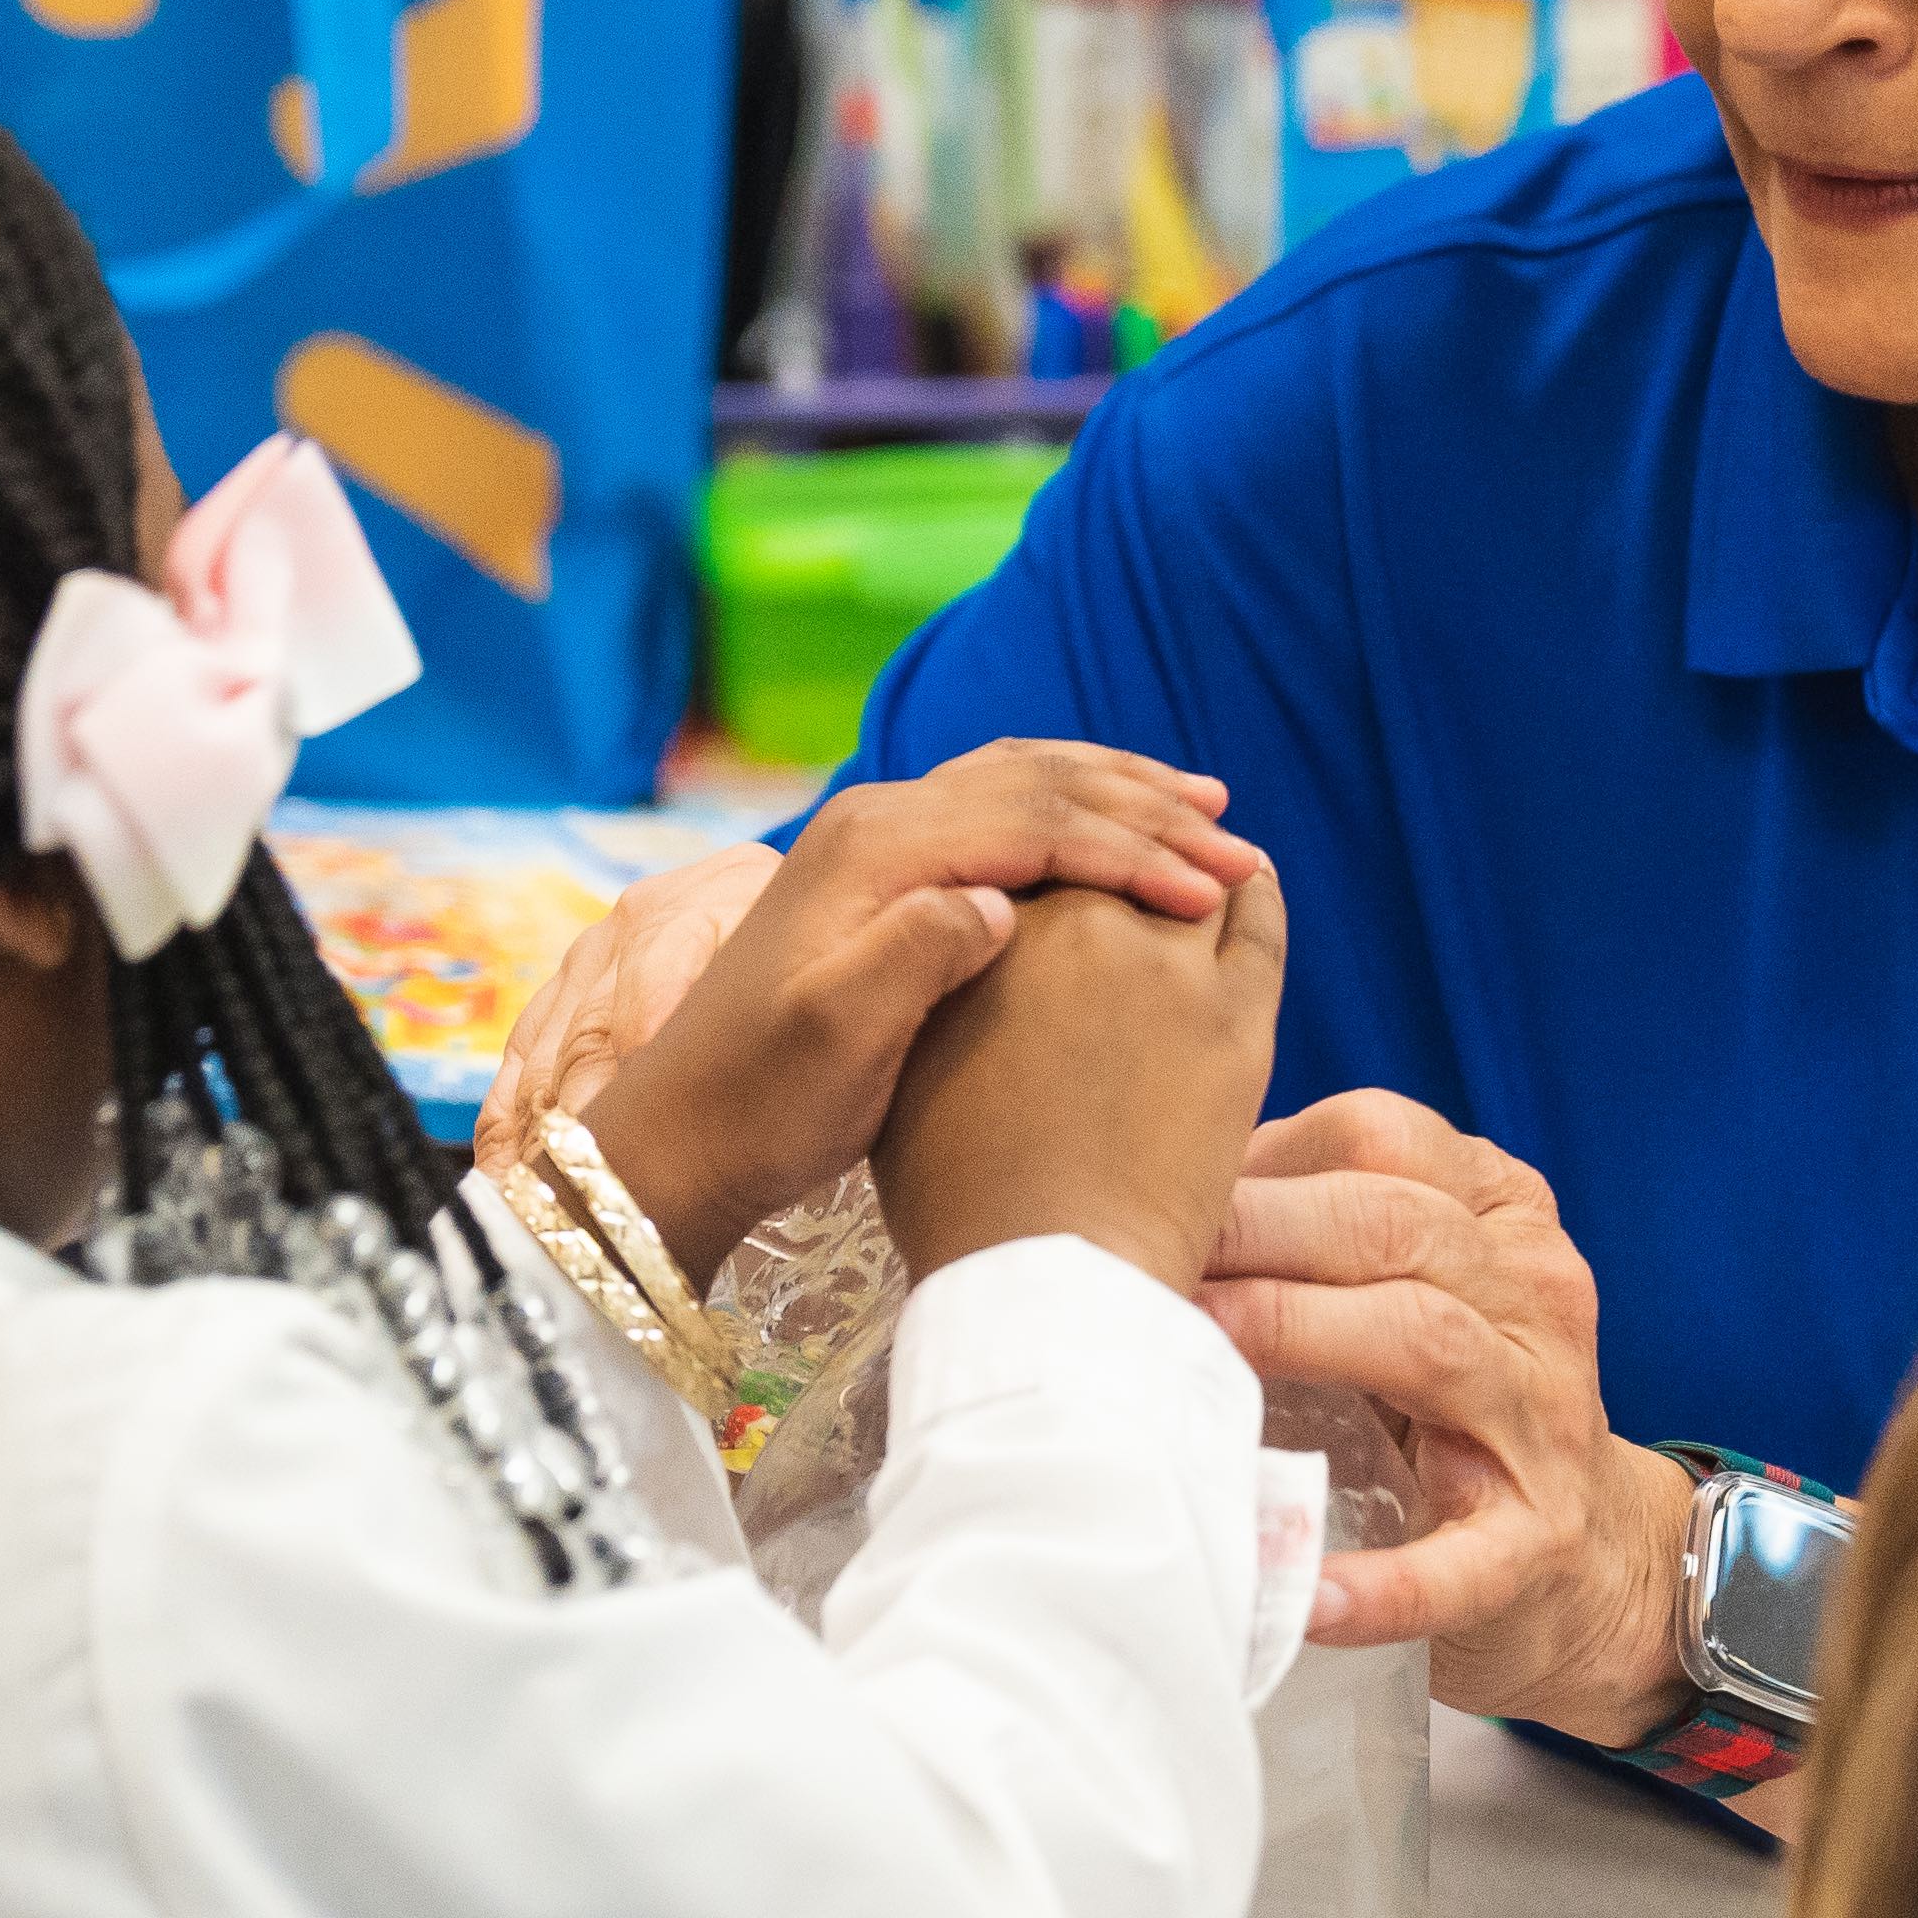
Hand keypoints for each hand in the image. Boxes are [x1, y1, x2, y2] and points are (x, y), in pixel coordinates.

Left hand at [567, 748, 1258, 1277]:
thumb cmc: (764, 1104)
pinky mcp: (877, 875)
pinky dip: (1068, 811)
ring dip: (1115, 795)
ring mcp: (873, 841)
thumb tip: (996, 901)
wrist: (680, 1135)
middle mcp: (874, 821)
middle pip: (1038, 783)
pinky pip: (994, 810)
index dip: (1136, 849)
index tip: (1217, 891)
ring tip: (1200, 809)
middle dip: (1147, 810)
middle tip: (1237, 843)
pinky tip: (1108, 832)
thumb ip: (916, 954)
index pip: (1037, 818)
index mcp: (876, 847)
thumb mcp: (838, 1039)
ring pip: (1020, 783)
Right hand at [873, 864, 1288, 1294]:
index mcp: (990, 931)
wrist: (1046, 1275)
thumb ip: (937, 982)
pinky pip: (1259, 923)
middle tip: (1135, 838)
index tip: (1059, 854)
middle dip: (1119, 845)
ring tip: (1200, 849)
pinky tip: (1249, 880)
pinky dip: (1252, 891)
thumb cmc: (960, 1194)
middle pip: (1112, 853)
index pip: (1029, 855)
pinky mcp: (1239, 1017)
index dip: (1043, 854)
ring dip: (1192, 857)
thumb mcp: (909, 1069)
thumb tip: (962, 936)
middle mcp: (1081, 927)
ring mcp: (1169, 969)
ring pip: (1191, 873)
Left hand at [1200, 1094, 1697, 1738]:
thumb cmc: (1445, 1408)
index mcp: (1501, 1215)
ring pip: (1428, 1344)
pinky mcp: (1536, 1546)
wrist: (1586, 1561)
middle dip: (1258, 1232)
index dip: (1261, 1162)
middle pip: (1395, 1227)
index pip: (1384, 1142)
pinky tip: (1302, 1596)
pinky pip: (1460, 1559)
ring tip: (1194, 1367)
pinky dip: (1383, 1582)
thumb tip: (1151, 1202)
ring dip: (1299, 1337)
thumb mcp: (1403, 1289)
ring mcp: (1544, 1420)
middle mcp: (1537, 1297)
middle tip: (1140, 1258)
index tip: (1161, 1198)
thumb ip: (1310, 1232)